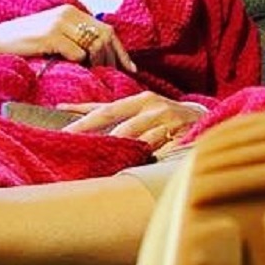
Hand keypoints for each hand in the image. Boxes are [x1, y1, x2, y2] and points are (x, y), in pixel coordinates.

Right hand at [0, 5, 135, 71]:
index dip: (121, 50)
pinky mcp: (50, 36)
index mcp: (71, 12)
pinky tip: (68, 68)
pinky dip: (77, 64)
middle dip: (112, 59)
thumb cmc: (25, 43)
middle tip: (112, 76)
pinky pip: (76, 53)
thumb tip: (102, 56)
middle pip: (104, 36)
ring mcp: (59, 24)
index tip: (130, 68)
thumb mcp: (54, 35)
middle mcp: (68, 14)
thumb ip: (75, 38)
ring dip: (95, 64)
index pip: (107, 29)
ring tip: (89, 73)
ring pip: (93, 46)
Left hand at [59, 91, 204, 149]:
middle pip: (113, 117)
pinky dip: (144, 156)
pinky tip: (134, 163)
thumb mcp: (145, 113)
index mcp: (139, 100)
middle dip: (88, 127)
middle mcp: (151, 106)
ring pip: (134, 134)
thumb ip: (120, 119)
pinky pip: (157, 148)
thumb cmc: (168, 118)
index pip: (104, 106)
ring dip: (116, 145)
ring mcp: (165, 120)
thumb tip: (84, 122)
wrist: (206, 119)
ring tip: (97, 155)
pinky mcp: (178, 134)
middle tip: (68, 137)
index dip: (81, 111)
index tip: (58, 112)